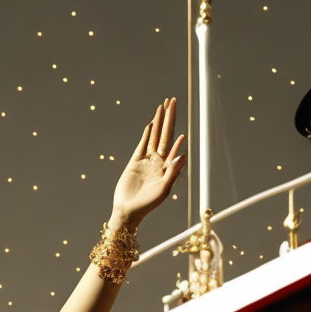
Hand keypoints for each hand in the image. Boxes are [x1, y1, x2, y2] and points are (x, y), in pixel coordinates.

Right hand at [110, 98, 184, 228]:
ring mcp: (147, 161)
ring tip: (162, 106)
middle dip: (169, 117)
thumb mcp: (163, 190)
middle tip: (172, 100)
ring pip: (154, 136)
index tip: (182, 123)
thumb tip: (182, 155)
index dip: (177, 132)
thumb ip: (173, 172)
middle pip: (165, 134)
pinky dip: (146, 134)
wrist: (128, 211)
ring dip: (158, 121)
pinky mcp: (134, 162)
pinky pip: (142, 144)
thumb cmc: (147, 205)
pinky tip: (151, 124)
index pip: (174, 145)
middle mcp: (159, 161)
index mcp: (167, 168)